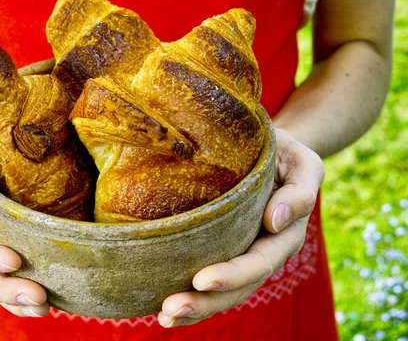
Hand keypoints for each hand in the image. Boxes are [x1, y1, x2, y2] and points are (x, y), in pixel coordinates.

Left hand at [157, 128, 323, 327]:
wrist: (271, 150)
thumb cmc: (283, 152)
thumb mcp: (303, 162)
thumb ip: (300, 190)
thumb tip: (276, 221)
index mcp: (286, 233)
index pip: (260, 261)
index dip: (232, 274)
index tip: (202, 280)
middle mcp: (265, 250)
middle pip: (238, 286)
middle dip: (205, 302)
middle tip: (170, 309)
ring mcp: (245, 253)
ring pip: (224, 292)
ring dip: (195, 308)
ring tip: (165, 316)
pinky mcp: (225, 249)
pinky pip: (212, 280)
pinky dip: (192, 297)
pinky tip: (164, 311)